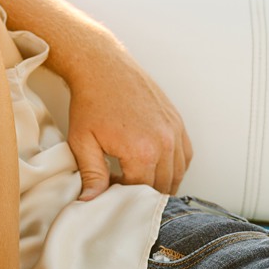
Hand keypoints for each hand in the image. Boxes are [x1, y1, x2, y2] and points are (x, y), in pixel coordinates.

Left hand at [64, 34, 192, 198]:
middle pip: (162, 187)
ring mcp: (175, 131)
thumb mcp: (82, 141)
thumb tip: (90, 202)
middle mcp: (165, 143)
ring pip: (178, 175)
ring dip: (160, 181)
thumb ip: (91, 175)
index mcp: (142, 152)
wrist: (102, 66)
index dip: (123, 195)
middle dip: (142, 191)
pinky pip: (185, 156)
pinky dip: (174, 165)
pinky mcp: (177, 121)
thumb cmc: (90, 101)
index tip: (109, 185)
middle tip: (122, 181)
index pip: (140, 193)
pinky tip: (155, 162)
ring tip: (137, 174)